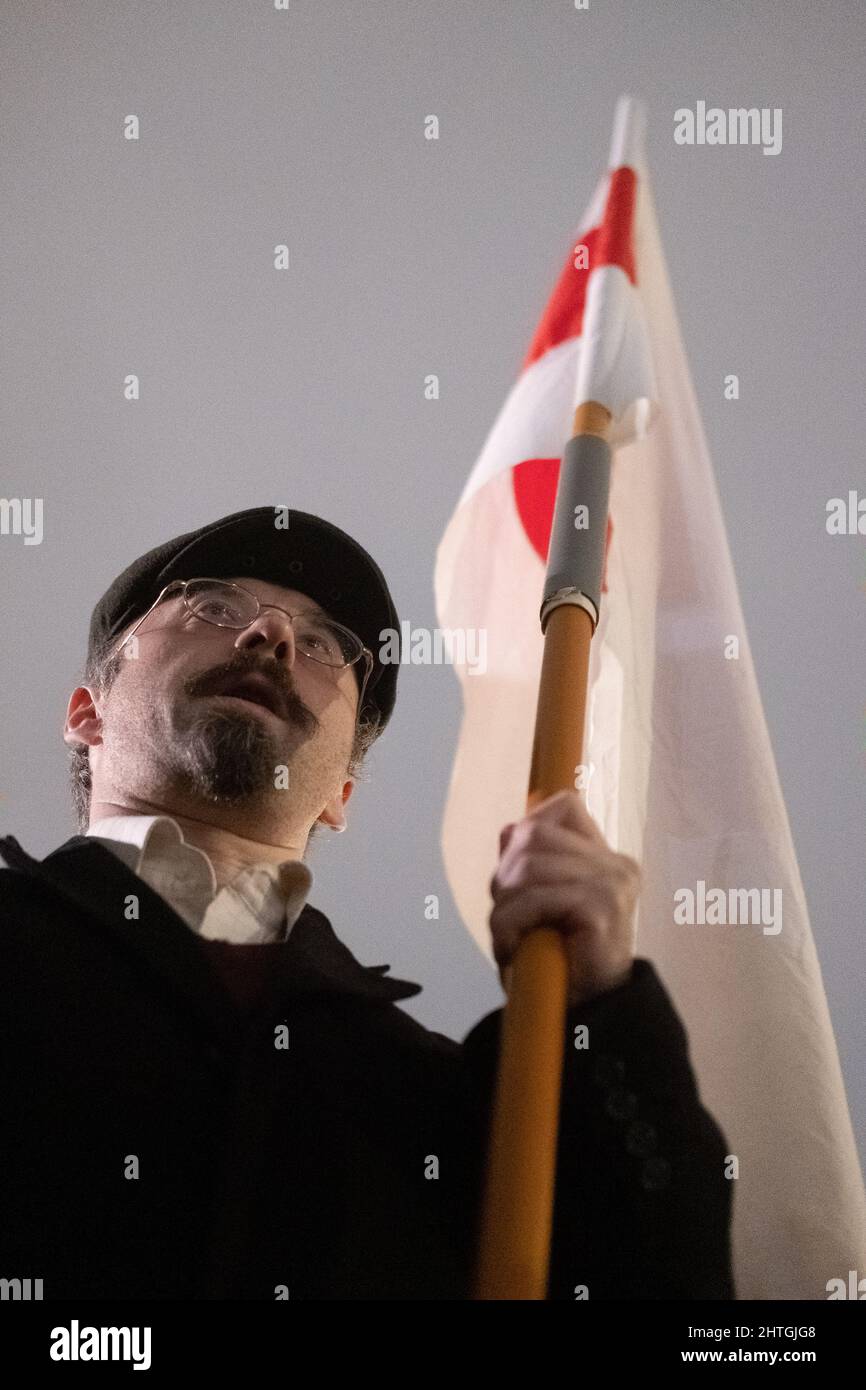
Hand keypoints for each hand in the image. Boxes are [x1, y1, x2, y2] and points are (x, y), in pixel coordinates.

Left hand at [488, 789, 641, 1007]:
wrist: (588, 1018)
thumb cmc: (560, 964)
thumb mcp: (543, 903)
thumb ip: (533, 863)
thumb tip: (510, 829)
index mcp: (607, 858)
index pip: (563, 807)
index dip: (528, 834)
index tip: (520, 881)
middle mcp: (616, 865)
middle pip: (533, 835)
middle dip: (505, 877)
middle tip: (508, 919)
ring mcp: (613, 884)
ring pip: (528, 866)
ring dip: (504, 907)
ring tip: (511, 939)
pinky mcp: (602, 907)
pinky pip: (535, 898)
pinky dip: (510, 924)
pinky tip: (514, 948)